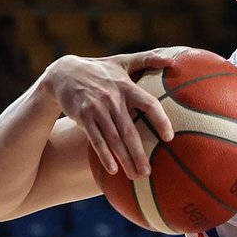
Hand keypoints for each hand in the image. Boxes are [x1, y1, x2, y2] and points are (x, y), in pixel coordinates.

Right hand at [42, 49, 179, 179]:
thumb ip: (147, 60)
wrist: (63, 73)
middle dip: (139, 153)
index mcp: (126, 86)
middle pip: (130, 130)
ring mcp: (97, 108)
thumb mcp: (122, 61)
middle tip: (148, 172)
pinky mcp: (83, 117)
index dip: (160, 120)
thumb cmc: (100, 70)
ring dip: (125, 159)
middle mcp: (112, 98)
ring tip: (135, 176)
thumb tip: (173, 61)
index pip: (148, 104)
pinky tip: (113, 169)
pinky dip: (104, 155)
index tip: (169, 138)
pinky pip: (96, 140)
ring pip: (114, 139)